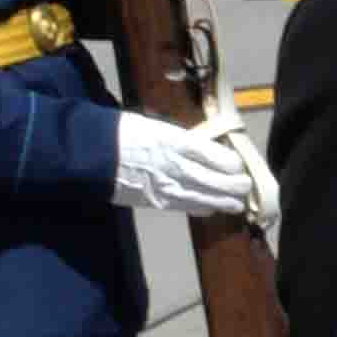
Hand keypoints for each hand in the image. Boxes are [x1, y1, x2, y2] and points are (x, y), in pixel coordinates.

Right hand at [113, 112, 260, 219]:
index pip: (220, 158)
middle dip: (236, 186)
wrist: (90, 153)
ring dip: (225, 202)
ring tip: (237, 204)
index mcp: (180, 143)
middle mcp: (178, 167)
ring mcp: (168, 187)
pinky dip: (202, 208)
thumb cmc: (122, 133)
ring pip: (207, 199)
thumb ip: (182, 141)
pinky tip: (212, 209)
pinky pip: (187, 207)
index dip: (234, 165)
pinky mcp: (156, 202)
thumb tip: (203, 148)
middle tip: (246, 186)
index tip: (239, 165)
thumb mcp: (157, 127)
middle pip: (219, 181)